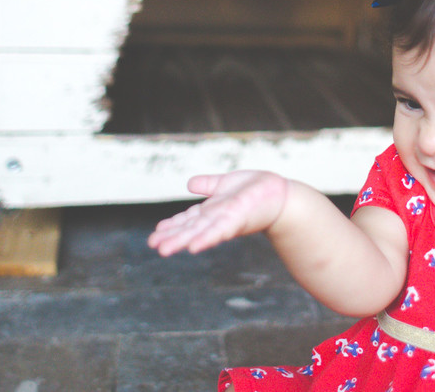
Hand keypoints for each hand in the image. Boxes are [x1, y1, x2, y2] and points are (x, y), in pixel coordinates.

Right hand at [147, 170, 290, 256]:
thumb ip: (209, 185)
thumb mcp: (227, 184)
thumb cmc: (256, 191)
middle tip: (153, 246)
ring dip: (181, 241)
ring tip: (163, 250)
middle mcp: (217, 218)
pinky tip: (193, 247)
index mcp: (212, 210)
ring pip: (199, 232)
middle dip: (172, 237)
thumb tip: (189, 184)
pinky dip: (205, 239)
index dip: (172, 226)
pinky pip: (219, 231)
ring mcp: (226, 220)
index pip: (188, 219)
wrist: (281, 196)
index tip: (155, 234)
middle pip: (190, 228)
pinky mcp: (237, 220)